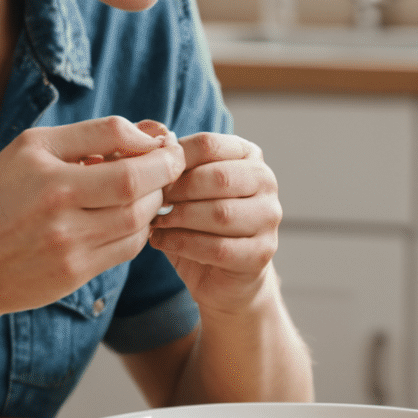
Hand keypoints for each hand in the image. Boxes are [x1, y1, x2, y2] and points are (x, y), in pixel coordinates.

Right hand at [0, 116, 185, 322]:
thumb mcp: (30, 150)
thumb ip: (90, 136)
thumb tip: (150, 134)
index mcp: (46, 171)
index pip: (119, 145)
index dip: (154, 144)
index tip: (164, 141)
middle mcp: (57, 208)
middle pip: (136, 187)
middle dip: (164, 172)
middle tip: (169, 164)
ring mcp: (68, 245)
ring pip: (138, 220)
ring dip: (154, 202)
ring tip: (146, 189)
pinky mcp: (75, 273)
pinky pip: (127, 248)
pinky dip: (138, 229)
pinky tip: (128, 217)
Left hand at [150, 133, 281, 314]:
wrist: (221, 276)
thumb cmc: (197, 222)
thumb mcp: (186, 188)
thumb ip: (175, 165)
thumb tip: (158, 142)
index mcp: (249, 156)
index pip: (209, 144)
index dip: (173, 158)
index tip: (149, 173)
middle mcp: (266, 182)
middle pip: (219, 177)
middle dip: (178, 190)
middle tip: (152, 201)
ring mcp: (269, 219)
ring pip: (220, 213)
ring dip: (179, 218)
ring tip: (155, 222)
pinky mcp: (261, 254)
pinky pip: (218, 248)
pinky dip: (182, 244)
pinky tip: (161, 241)